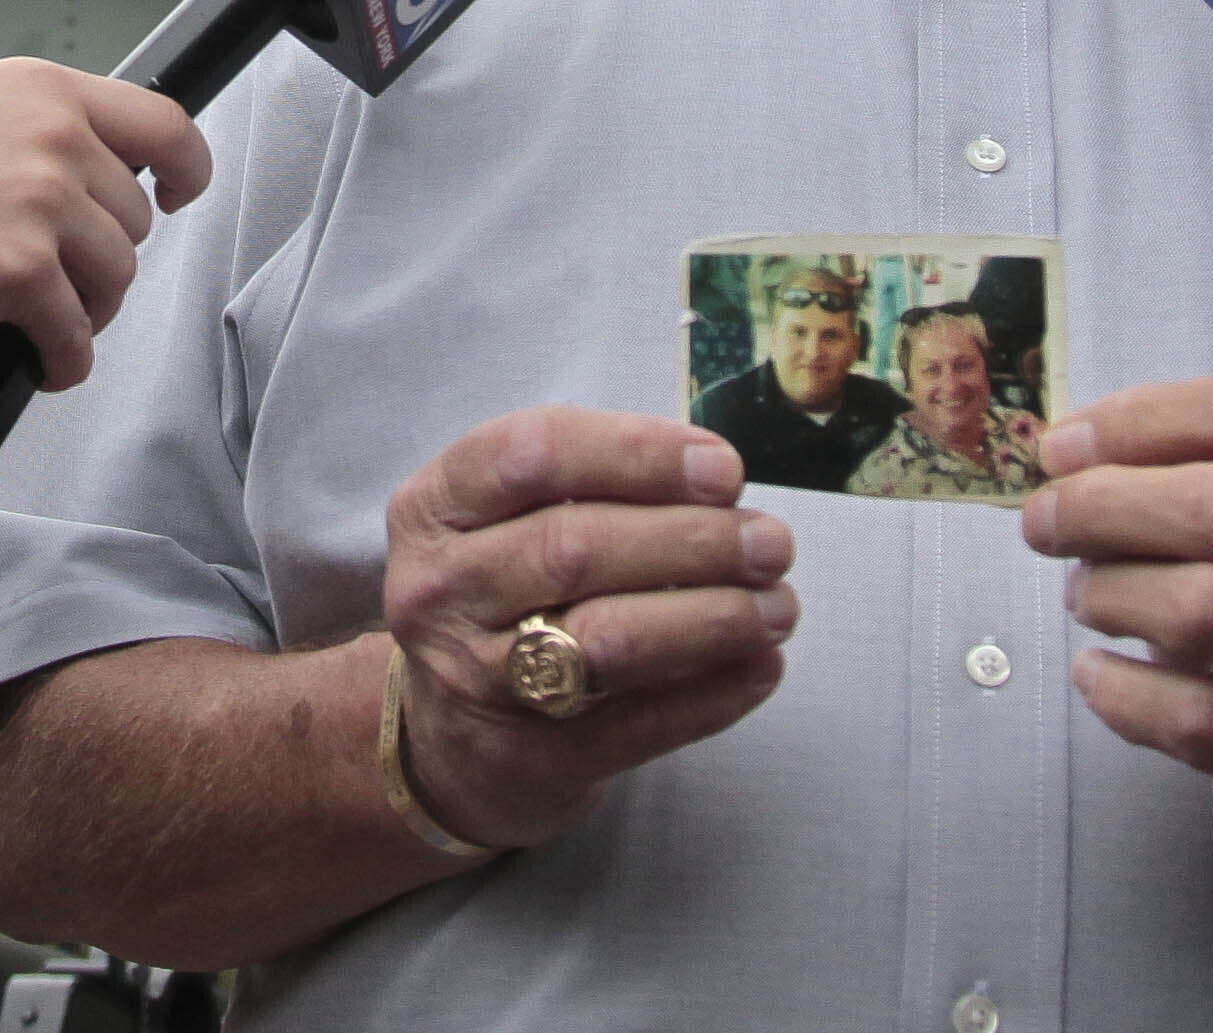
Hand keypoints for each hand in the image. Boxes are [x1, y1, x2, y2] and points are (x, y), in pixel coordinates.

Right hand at [0, 58, 211, 388]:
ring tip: (44, 321)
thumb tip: (80, 168)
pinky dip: (62, 360)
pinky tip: (39, 362)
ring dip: (85, 310)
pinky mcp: (19, 274)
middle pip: (131, 219)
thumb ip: (29, 127)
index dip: (186, 167)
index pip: (163, 122)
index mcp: (41, 89)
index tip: (180, 193)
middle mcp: (54, 139)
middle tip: (54, 277)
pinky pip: (74, 335)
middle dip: (99, 256)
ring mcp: (41, 205)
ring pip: (114, 279)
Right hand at [383, 409, 796, 850]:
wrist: (447, 741)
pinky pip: (638, 723)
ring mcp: (475, 682)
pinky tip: (761, 666)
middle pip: (577, 546)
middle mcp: (440, 592)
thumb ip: (598, 485)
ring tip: (778, 605)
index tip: (724, 469)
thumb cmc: (506, 596)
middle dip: (695, 539)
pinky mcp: (528, 760)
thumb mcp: (510, 519)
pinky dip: (714, 693)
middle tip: (772, 543)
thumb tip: (720, 484)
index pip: (533, 453)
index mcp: (435, 509)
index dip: (639, 453)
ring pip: (608, 637)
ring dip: (712, 616)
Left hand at [1023, 378, 1212, 906]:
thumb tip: (1066, 455)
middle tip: (1045, 520)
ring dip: (1112, 593)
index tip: (1064, 445)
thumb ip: (1198, 473)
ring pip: (1204, 607)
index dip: (1138, 421)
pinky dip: (1119, 691)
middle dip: (1104, 504)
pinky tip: (1098, 676)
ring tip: (1087, 598)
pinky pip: (1190, 714)